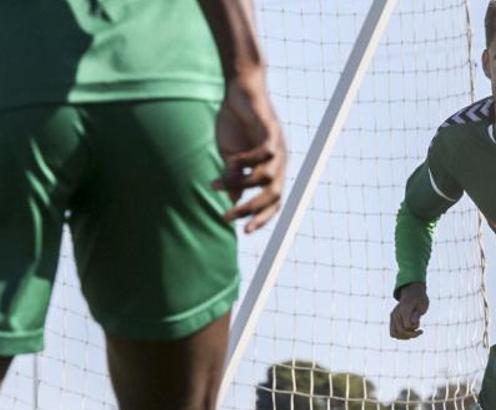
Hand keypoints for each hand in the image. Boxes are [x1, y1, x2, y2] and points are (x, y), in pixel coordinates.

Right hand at [212, 73, 286, 233]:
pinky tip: (230, 160)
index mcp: (271, 170)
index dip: (263, 218)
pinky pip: (264, 154)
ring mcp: (278, 147)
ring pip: (267, 178)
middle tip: (227, 217)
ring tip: (216, 183)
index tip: (246, 232)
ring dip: (241, 184)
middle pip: (273, 195)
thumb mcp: (230, 156)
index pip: (274, 202)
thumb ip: (234, 177)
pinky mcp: (271, 132)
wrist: (239, 91)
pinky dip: (246, 161)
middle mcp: (279, 162)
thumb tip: (233, 200)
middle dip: (250, 209)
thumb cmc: (235, 123)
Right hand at [389, 282, 429, 339]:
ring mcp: (393, 317)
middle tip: (420, 331)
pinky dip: (401, 336)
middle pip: (400, 331)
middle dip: (411, 335)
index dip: (415, 327)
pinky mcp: (392, 320)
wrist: (412, 293)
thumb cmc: (419, 299)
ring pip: (394, 334)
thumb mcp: (423, 304)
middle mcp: (396, 313)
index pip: (407, 326)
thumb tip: (413, 323)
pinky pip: (393, 333)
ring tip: (413, 333)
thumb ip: (417, 314)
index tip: (420, 324)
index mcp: (404, 309)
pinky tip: (409, 333)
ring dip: (405, 337)